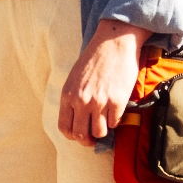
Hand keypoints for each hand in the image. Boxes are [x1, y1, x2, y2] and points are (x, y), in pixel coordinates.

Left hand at [58, 19, 151, 144]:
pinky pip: (115, 122)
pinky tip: (115, 108)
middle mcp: (82, 101)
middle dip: (88, 140)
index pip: (65, 128)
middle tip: (94, 137)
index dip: (73, 136)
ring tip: (106, 120)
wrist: (114, 43)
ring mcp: (100, 102)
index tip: (80, 134)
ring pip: (99, 132)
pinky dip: (116, 120)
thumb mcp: (74, 78)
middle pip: (81, 135)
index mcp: (68, 95)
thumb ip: (73, 99)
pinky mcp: (117, 101)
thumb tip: (78, 120)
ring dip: (103, 130)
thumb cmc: (94, 59)